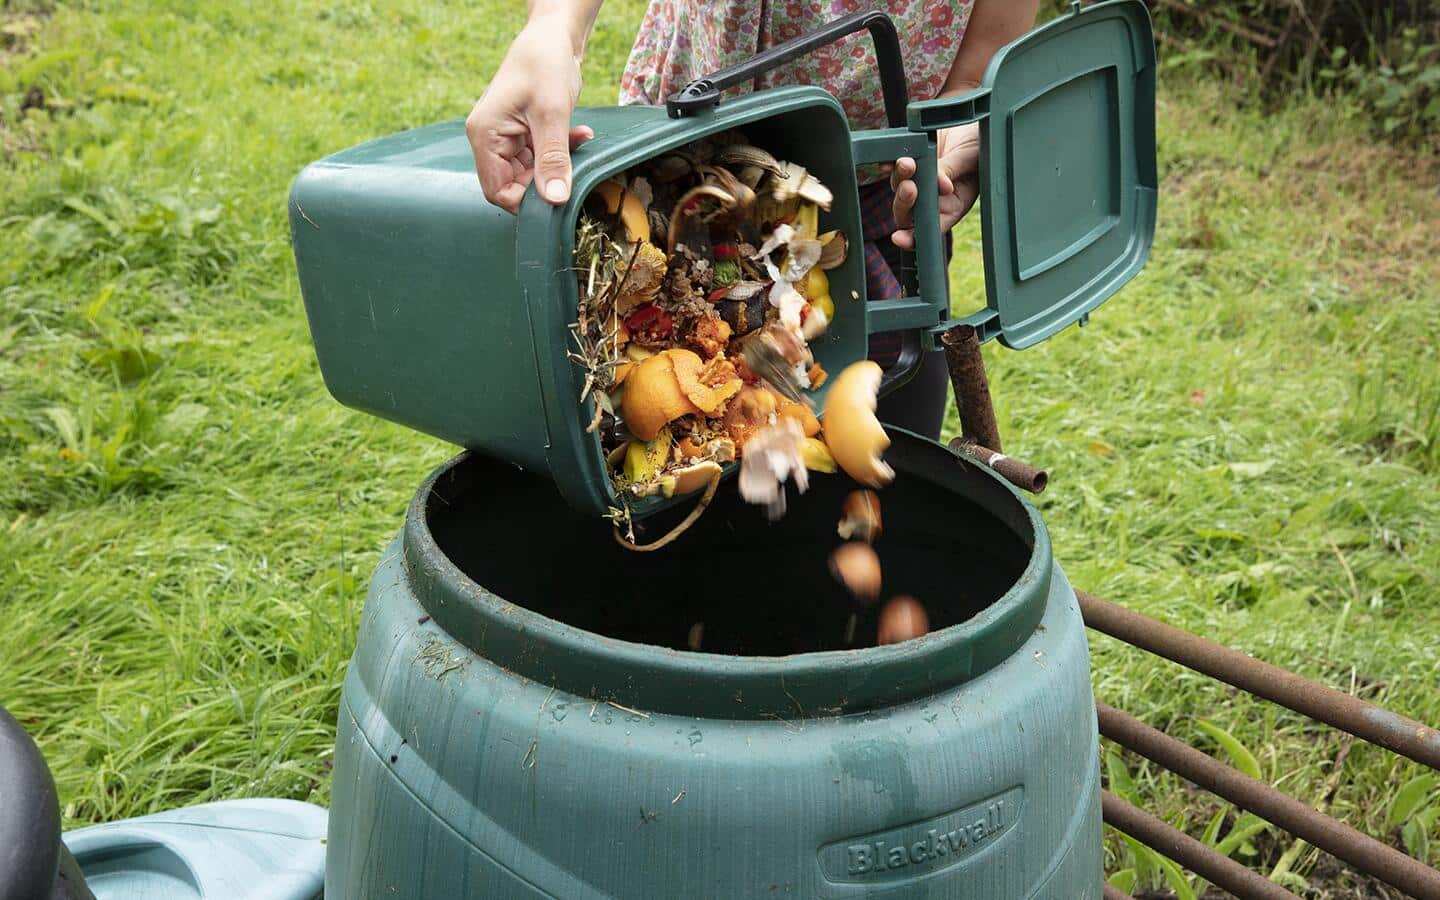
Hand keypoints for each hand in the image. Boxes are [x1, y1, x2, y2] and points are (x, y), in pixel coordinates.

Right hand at [465, 16, 593, 212]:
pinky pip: (542, 156)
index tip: (556, 197)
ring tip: (578, 140)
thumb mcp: (552, 114)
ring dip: (559, 164)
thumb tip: (555, 200)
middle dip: (547, 181)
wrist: (553, 35)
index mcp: (484, 135)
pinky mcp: (524, 132)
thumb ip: (553, 159)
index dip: (525, 201)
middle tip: (574, 170)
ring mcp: (507, 136)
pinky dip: (563, 150)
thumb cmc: (544, 64)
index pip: (497, 191)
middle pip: (514, 184)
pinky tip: (580, 134)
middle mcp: (490, 139)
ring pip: (532, 172)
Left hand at [890, 123, 979, 249]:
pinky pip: (893, 168)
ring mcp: (920, 180)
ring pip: (899, 188)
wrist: (972, 121)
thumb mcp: (971, 159)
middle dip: (905, 202)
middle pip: (909, 212)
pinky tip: (887, 162)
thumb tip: (939, 185)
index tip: (900, 238)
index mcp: (953, 206)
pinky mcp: (910, 161)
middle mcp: (933, 197)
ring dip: (900, 178)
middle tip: (910, 187)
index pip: (930, 228)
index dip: (913, 237)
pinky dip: (888, 165)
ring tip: (907, 162)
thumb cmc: (981, 144)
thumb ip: (953, 172)